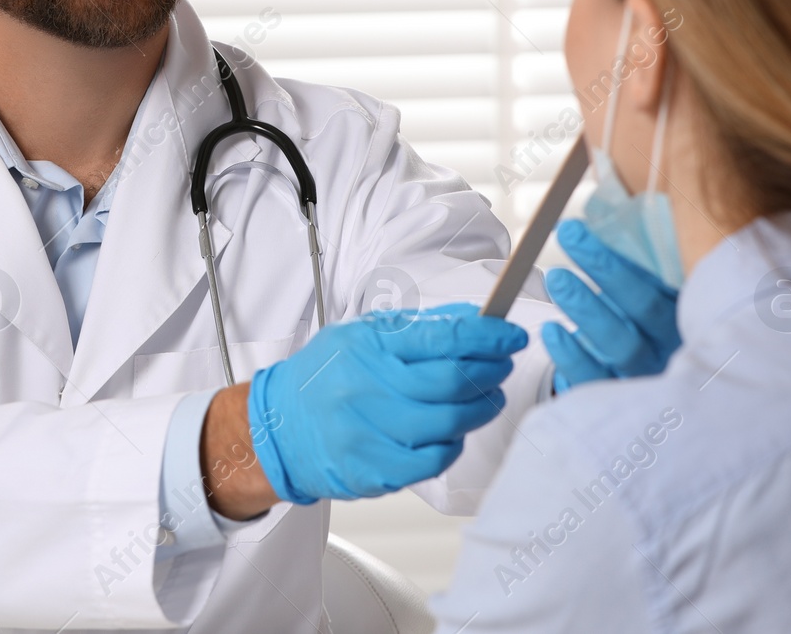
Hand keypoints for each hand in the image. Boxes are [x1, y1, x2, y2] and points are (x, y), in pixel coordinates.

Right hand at [246, 302, 526, 503]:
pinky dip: (455, 444)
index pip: (441, 337)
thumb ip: (419, 329)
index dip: (486, 337)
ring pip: (449, 423)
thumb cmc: (326, 377)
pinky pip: (434, 460)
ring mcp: (368, 431)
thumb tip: (476, 320)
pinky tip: (455, 432)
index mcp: (366, 345)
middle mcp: (365, 386)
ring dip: (481, 409)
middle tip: (502, 365)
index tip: (511, 336)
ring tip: (488, 397)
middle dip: (490, 371)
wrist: (279, 428)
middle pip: (452, 382)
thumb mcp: (362, 336)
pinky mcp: (373, 469)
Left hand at [541, 218, 680, 391]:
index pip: (668, 277)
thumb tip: (602, 198)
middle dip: (605, 266)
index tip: (598, 216)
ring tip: (556, 278)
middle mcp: (677, 344)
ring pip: (622, 343)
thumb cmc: (638, 322)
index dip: (634, 247)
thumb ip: (637, 252)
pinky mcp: (622, 403)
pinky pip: (595, 382)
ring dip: (586, 307)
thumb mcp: (648, 286)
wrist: (648, 391)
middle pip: (646, 306)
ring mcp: (652, 377)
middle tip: (568, 233)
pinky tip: (551, 331)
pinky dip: (572, 355)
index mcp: (688, 309)